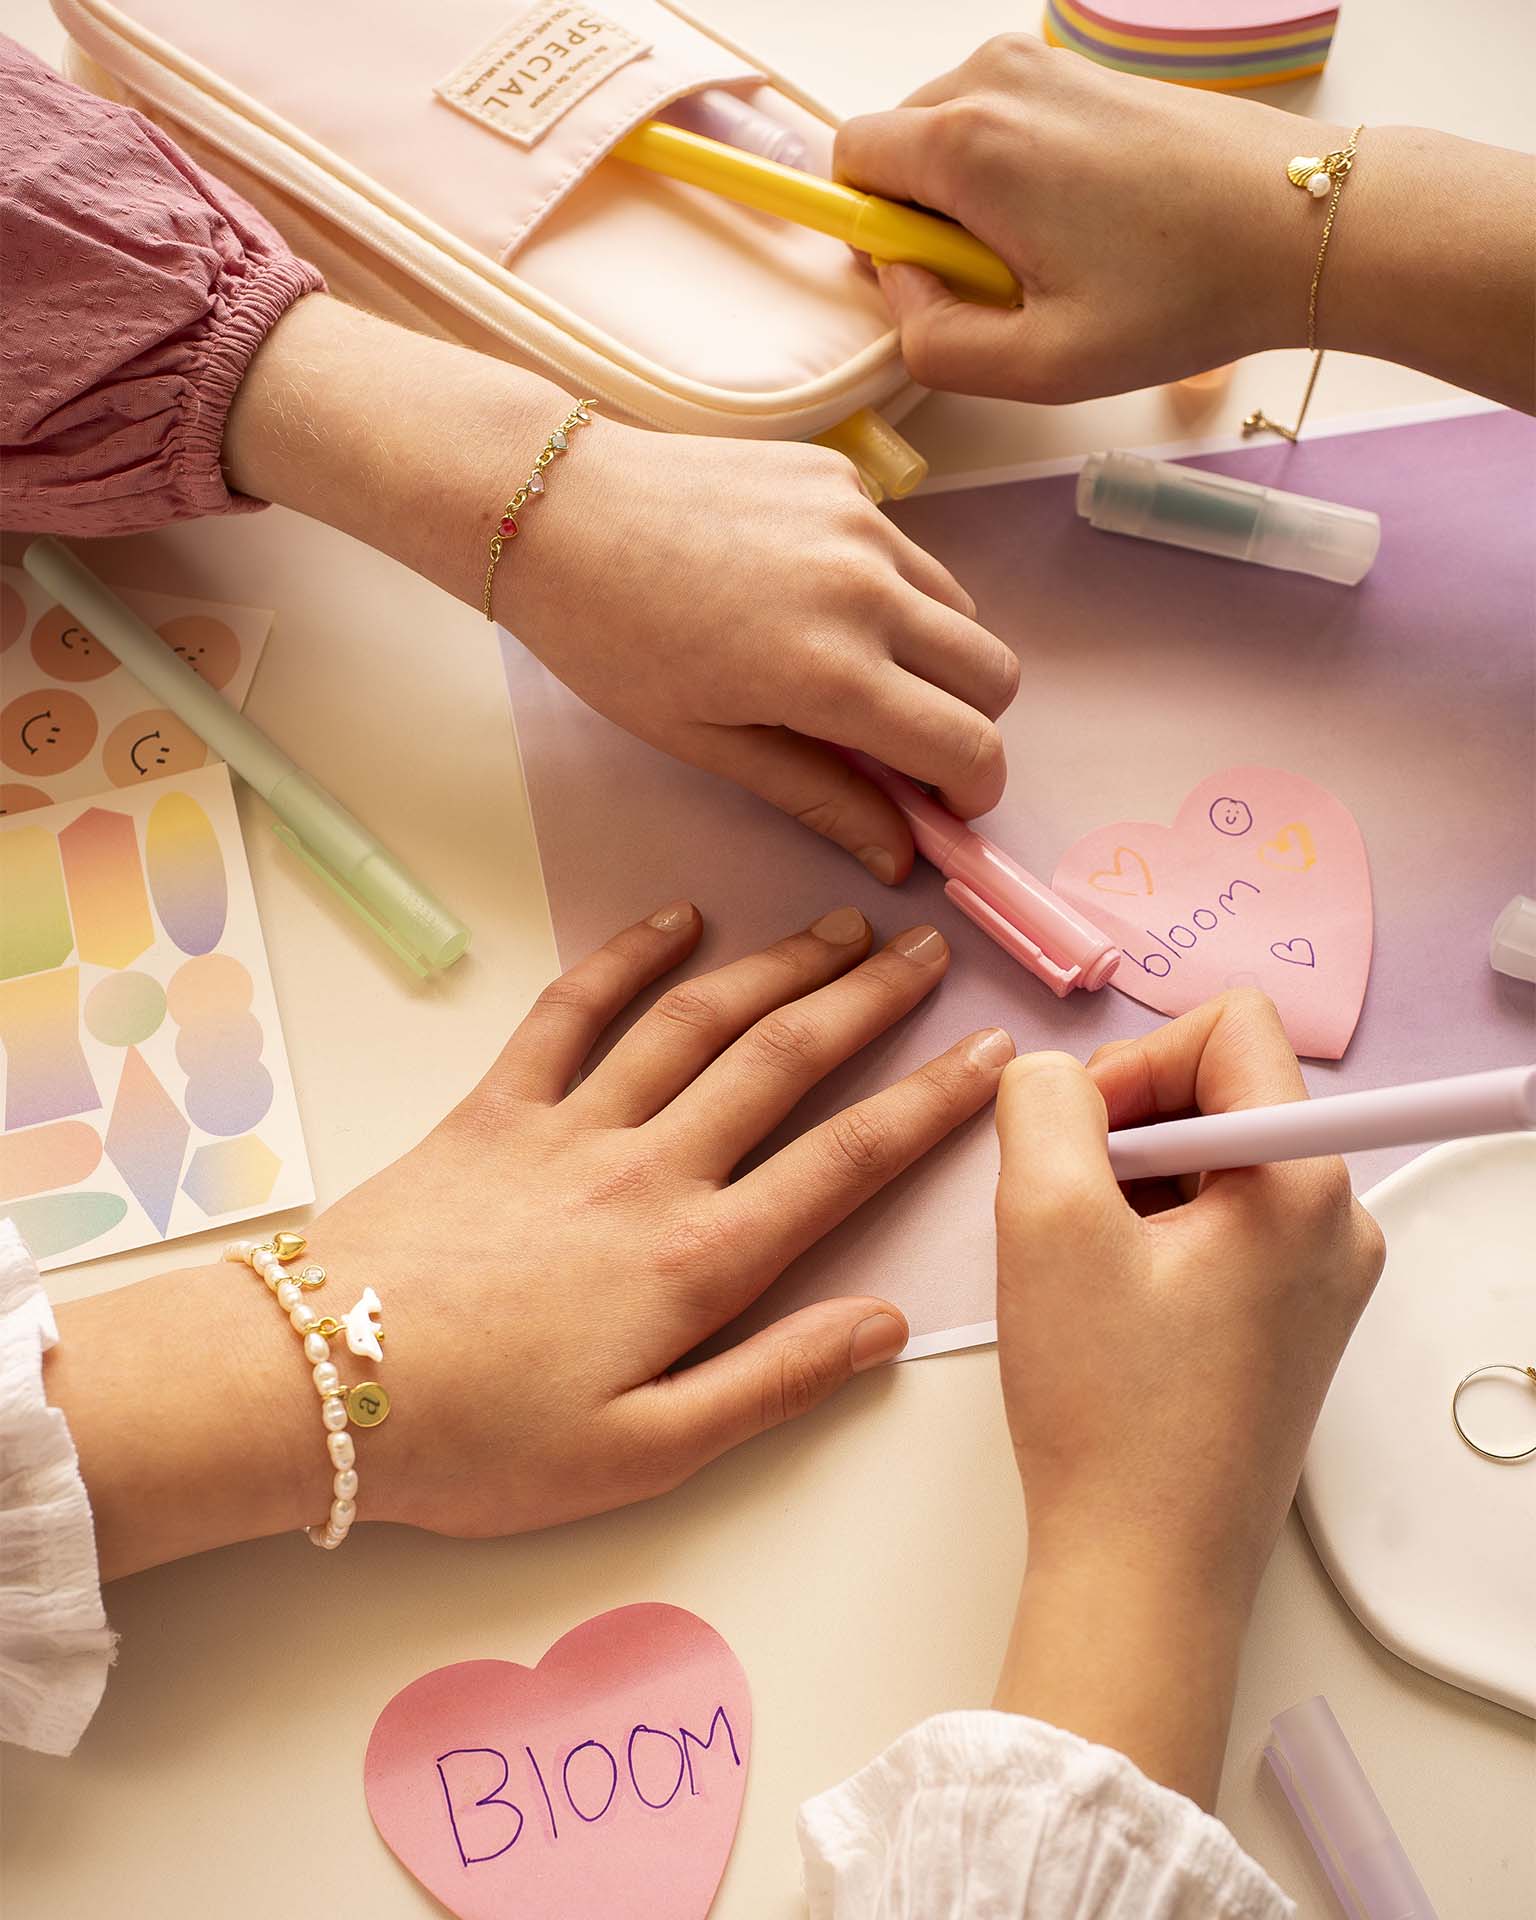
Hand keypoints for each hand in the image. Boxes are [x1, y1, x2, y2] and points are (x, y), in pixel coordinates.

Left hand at [55, 903, 1013, 1575]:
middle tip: (929, 951)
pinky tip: (676, 920)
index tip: (992, 1054)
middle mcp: (649, 1170)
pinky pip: (572, 1012)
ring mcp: (568, 1126)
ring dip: (775, 965)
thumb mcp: (645, 1453)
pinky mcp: (494, 1108)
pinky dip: (627, 957)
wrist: (315, 1386)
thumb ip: (774, 1382)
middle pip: (782, 1061)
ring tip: (839, 928)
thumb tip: (886, 1322)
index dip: (932, 1101)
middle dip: (867, 1000)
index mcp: (698, 1259)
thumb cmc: (481, 1442)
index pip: (847, 1160)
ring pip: (695, 1021)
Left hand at [506, 421, 1018, 880]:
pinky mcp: (846, 479)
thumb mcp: (709, 743)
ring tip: (848, 669)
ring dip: (932, 655)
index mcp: (832, 673)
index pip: (970, 745)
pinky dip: (888, 590)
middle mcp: (868, 591)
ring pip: (961, 608)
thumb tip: (899, 856)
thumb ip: (820, 797)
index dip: (971, 790)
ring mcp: (863, 523)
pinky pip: (908, 551)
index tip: (941, 804)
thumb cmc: (610, 641)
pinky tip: (805, 597)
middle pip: (995, 674)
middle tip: (901, 745)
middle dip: (967, 723)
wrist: (555, 509)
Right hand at [834, 34, 1336, 400]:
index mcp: (966, 142)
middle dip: (923, 217)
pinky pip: (1007, 122)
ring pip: (951, 133)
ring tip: (1054, 256)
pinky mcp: (1086, 70)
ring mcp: (1045, 63)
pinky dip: (1019, 174)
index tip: (933, 282)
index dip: (869, 233)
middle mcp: (995, 79)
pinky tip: (1087, 224)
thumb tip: (903, 291)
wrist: (1306, 224)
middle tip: (1006, 283)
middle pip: (897, 144)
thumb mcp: (1040, 365)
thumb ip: (934, 344)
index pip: (849, 162)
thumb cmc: (1182, 296)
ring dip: (973, 199)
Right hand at [989, 990, 1383, 1803]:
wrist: (1145, 1571)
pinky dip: (1152, 1240)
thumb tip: (1052, 1076)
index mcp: (1305, 1182)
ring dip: (1131, 1190)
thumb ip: (1042, 1102)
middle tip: (1066, 1214)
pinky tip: (1107, 1307)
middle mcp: (1337, 1222)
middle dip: (1126, 1133)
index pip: (1230, 1028)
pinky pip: (1218, 1229)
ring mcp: (1320, 1280)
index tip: (1080, 1141)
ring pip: (1211, 1164)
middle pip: (1221, 1094)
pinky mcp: (1290, 1326)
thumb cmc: (1110, 1412)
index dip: (1135, 1061)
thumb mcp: (1046, 1221)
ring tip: (1083, 1273)